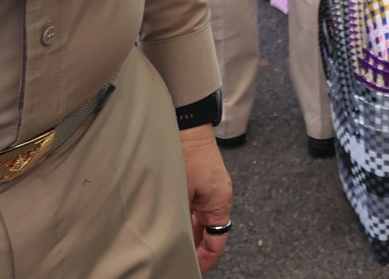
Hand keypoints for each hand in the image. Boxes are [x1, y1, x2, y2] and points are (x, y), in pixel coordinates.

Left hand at [180, 124, 232, 272]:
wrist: (187, 124)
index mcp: (220, 203)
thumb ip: (178, 218)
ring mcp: (210, 189)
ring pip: (199, 220)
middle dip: (193, 247)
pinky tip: (168, 220)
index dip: (206, 260)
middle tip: (175, 258)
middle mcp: (218, 198)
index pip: (217, 242)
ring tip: (169, 243)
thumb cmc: (186, 155)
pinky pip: (195, 206)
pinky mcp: (202, 180)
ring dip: (187, 231)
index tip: (191, 269)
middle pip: (208, 232)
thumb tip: (171, 239)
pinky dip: (184, 216)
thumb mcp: (180, 192)